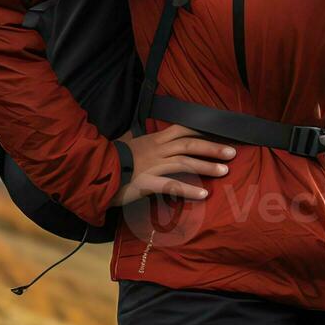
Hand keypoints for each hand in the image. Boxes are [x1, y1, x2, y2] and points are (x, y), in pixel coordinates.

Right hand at [112, 123, 235, 206]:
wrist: (92, 170)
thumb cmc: (111, 158)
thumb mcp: (127, 143)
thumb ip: (138, 138)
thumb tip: (138, 132)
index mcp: (153, 139)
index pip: (182, 129)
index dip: (202, 130)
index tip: (220, 132)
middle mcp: (156, 149)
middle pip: (190, 144)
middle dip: (213, 147)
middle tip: (233, 152)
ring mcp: (153, 165)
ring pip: (185, 162)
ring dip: (206, 166)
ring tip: (225, 172)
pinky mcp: (148, 182)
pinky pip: (172, 185)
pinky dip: (190, 190)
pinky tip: (204, 194)